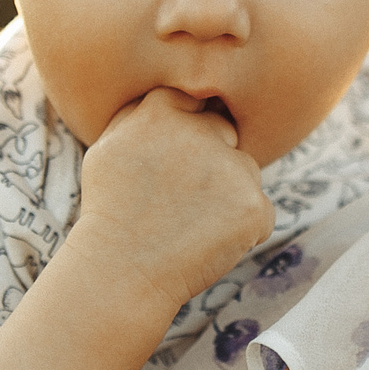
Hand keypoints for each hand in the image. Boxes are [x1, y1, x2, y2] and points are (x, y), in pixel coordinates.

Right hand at [72, 89, 273, 315]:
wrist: (120, 272)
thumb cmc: (110, 211)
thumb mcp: (108, 148)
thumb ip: (140, 114)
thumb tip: (176, 97)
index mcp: (162, 112)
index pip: (194, 101)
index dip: (187, 132)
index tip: (174, 159)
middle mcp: (201, 133)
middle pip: (225, 133)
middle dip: (210, 161)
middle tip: (179, 199)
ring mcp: (231, 170)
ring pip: (245, 171)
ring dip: (228, 193)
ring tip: (187, 223)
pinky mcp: (253, 206)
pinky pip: (260, 210)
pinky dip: (243, 228)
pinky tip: (206, 241)